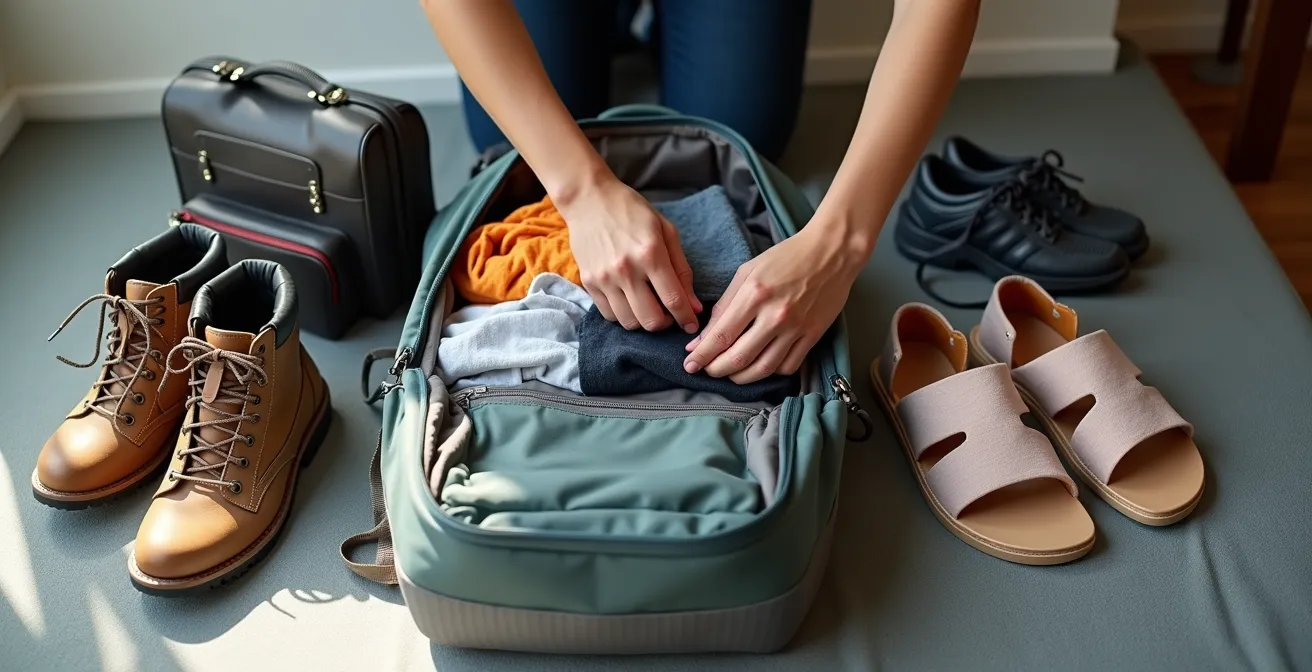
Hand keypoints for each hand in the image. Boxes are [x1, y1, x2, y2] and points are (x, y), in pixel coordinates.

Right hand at [557, 176, 702, 331]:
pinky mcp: (589, 282)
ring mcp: (604, 278)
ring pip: (629, 322)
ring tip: (649, 307)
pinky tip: (630, 301)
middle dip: (665, 324)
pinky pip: (609, 315)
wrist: (589, 200)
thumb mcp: (666, 231)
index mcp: (650, 253)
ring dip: (644, 321)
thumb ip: (682, 269)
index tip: (692, 325)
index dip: (687, 318)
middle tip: (669, 314)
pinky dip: (624, 315)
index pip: (673, 299)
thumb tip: (694, 305)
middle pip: (651, 319)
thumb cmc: (632, 212)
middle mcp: (626, 269)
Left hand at [683, 226, 867, 383]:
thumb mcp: (747, 272)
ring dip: (741, 377)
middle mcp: (775, 315)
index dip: (702, 355)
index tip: (690, 364)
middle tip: (706, 371)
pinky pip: (788, 366)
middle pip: (739, 358)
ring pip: (763, 369)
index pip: (721, 335)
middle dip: (716, 370)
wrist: (831, 251)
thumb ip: (723, 306)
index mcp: (755, 294)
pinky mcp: (813, 335)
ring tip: (730, 373)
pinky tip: (760, 365)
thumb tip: (701, 338)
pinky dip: (770, 372)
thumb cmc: (786, 257)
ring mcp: (796, 328)